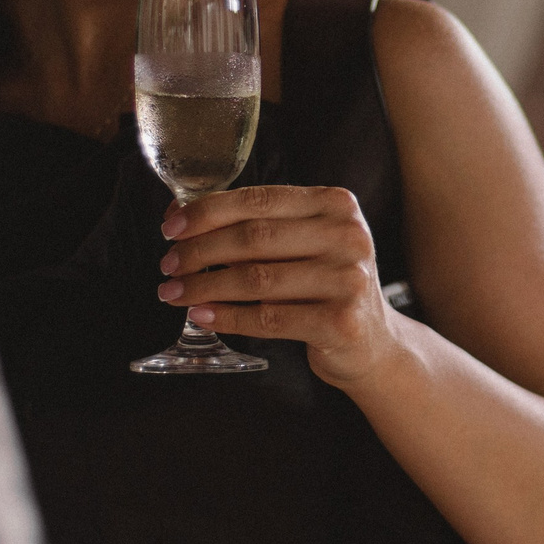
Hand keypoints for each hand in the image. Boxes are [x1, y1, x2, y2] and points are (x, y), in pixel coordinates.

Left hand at [156, 185, 405, 386]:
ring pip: (256, 279)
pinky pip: (268, 318)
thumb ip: (258, 226)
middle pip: (254, 237)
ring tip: (174, 292)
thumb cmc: (327, 287)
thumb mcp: (307, 244)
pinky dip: (226, 317)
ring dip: (204, 286)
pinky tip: (201, 315)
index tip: (171, 226)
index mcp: (336, 205)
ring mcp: (348, 279)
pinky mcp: (341, 322)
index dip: (208, 211)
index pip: (259, 199)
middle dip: (199, 250)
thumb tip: (182, 215)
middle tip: (168, 264)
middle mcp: (348, 236)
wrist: (374, 343)